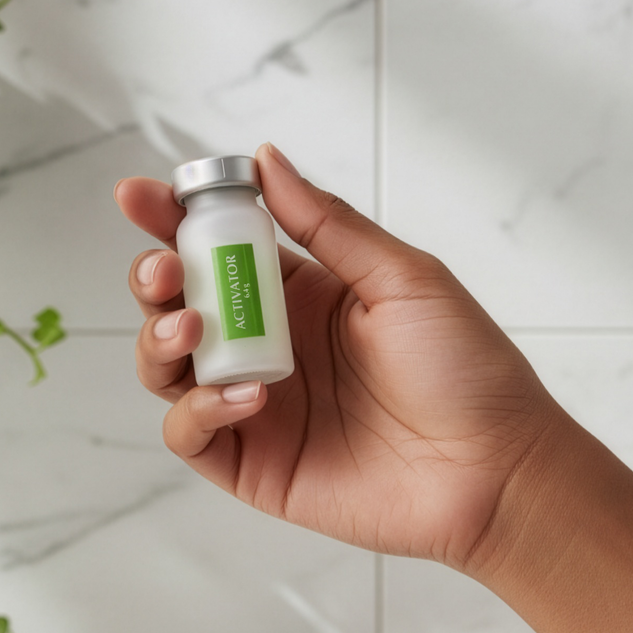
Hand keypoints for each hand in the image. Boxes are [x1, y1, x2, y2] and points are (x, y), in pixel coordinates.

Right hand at [116, 144, 563, 572]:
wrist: (493, 471)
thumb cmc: (465, 371)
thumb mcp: (402, 279)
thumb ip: (328, 225)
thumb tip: (268, 160)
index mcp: (302, 295)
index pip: (220, 248)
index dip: (173, 219)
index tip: (139, 195)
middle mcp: (268, 346)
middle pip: (178, 304)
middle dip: (153, 278)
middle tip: (164, 270)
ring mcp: (255, 406)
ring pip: (167, 368)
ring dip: (160, 341)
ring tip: (191, 331)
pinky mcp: (252, 463)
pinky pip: (190, 434)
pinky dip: (198, 412)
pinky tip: (246, 398)